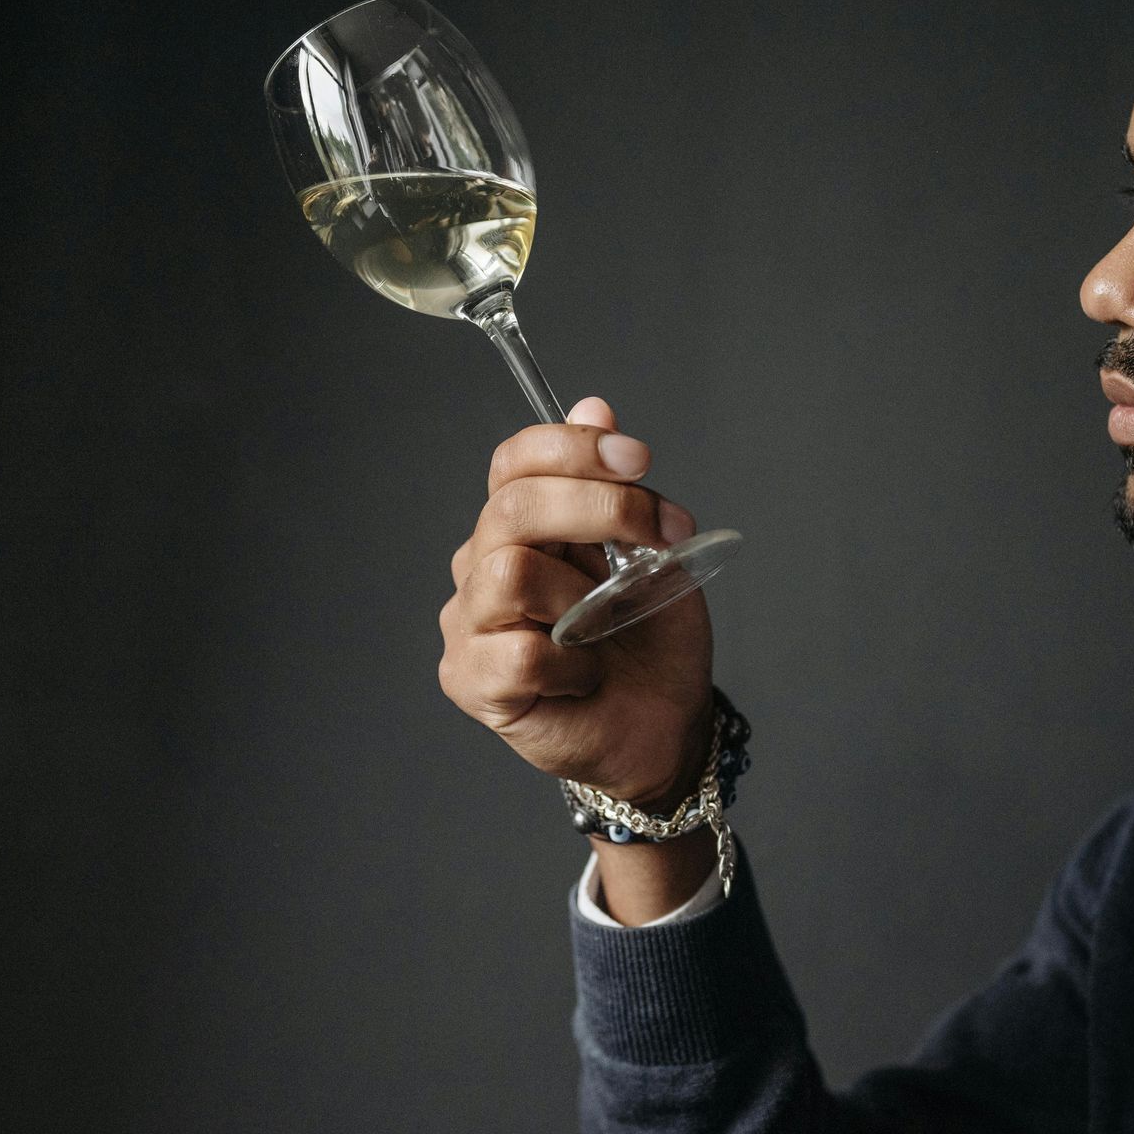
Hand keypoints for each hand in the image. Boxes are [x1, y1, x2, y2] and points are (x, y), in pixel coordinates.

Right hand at [437, 397, 713, 806]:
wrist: (664, 729)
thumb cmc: (650, 643)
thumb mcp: (652, 552)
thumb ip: (617, 486)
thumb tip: (594, 404)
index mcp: (518, 526)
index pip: (515, 461)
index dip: (574, 447)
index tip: (640, 460)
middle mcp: (481, 567)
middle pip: (512, 507)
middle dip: (598, 508)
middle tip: (661, 534)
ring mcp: (469, 625)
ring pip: (509, 574)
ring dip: (583, 598)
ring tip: (608, 625)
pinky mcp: (471, 681)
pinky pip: (519, 653)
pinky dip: (572, 665)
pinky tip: (587, 678)